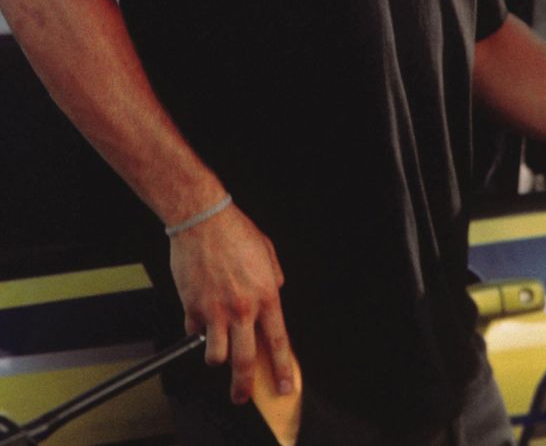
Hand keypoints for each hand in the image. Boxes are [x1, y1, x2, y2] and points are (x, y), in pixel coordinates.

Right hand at [169, 203, 294, 403]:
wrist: (203, 220)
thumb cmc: (235, 231)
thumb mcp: (267, 252)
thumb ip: (273, 278)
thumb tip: (274, 292)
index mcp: (265, 295)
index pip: (278, 342)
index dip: (282, 369)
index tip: (283, 386)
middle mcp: (241, 308)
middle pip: (244, 361)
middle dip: (243, 386)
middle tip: (241, 396)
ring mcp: (215, 310)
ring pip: (216, 355)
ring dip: (217, 358)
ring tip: (218, 352)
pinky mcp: (192, 306)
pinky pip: (193, 331)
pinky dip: (196, 330)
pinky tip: (199, 319)